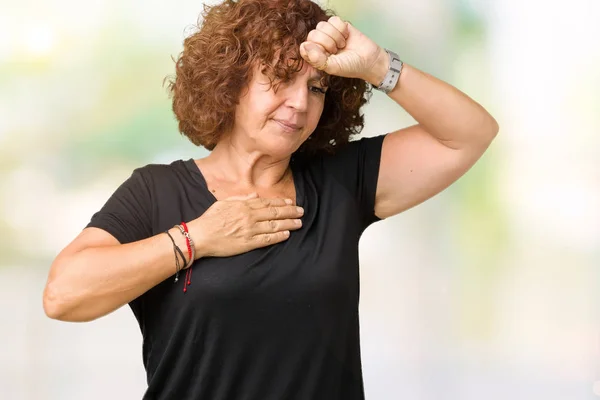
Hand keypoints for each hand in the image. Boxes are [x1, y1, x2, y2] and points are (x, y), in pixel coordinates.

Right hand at [188, 193, 303, 257]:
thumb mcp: (224, 203)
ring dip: (288, 224)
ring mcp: (250, 230)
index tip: (291, 203)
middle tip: (301, 212)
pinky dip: (278, 236)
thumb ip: (241, 198)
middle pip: (274, 213)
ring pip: (274, 225)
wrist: (200, 235)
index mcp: (243, 205)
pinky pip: (267, 239)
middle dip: (290, 212)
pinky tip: (287, 235)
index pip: (267, 203)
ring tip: (299, 223)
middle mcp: (249, 216)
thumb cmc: (210, 219)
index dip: (281, 203)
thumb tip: (254, 195)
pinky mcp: (248, 243)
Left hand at [299, 16, 388, 84]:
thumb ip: (317, 59)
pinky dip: (341, 28)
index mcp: (315, 56)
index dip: (315, 49)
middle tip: (337, 50)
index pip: (305, 46)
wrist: (369, 59)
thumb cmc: (351, 66)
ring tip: (342, 44)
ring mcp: (328, 34)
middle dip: (328, 43)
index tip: (327, 55)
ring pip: (322, 25)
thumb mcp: (333, 67)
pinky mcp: (338, 25)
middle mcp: (319, 44)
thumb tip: (305, 46)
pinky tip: (346, 36)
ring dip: (335, 36)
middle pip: (313, 34)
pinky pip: (333, 20)